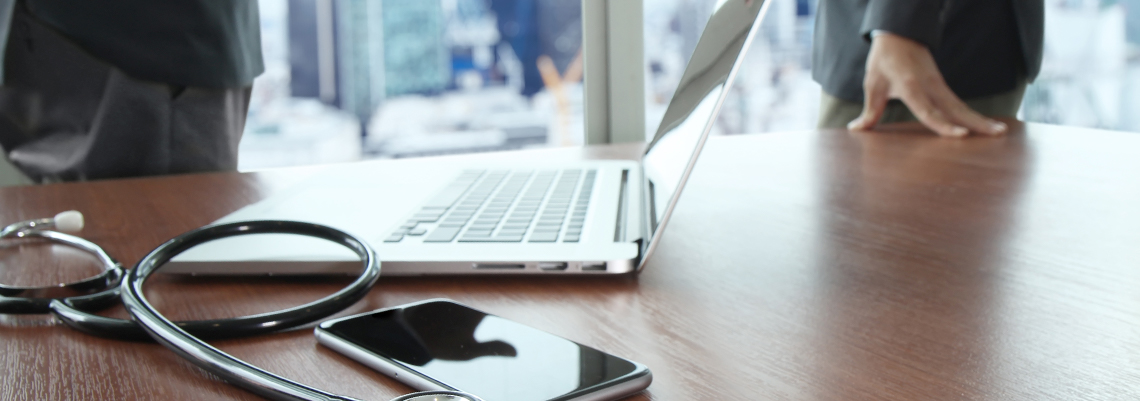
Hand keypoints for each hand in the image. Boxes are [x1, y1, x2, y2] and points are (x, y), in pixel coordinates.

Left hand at [847, 32, 1007, 136]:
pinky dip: (971, 114)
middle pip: (956, 109)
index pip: (929, 111)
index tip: (961, 136)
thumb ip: (870, 111)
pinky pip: (958, 102)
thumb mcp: (873, 85)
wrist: (899, 35)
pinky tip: (983, 124)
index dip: (944, 125)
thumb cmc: (884, 60)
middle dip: (976, 123)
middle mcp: (930, 86)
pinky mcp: (942, 85)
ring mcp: (939, 85)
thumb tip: (856, 130)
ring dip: (979, 119)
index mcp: (911, 87)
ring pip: (961, 106)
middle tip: (997, 135)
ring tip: (999, 132)